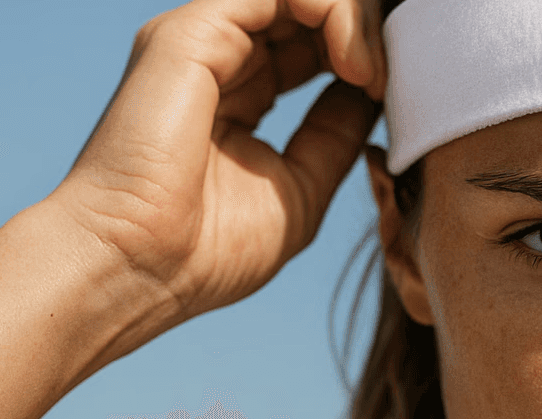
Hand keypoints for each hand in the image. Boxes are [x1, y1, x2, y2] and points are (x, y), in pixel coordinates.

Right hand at [46, 0, 383, 332]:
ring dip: (354, 22)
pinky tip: (353, 63)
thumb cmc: (209, 250)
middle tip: (395, 80)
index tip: (400, 97)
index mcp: (240, 94)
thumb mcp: (300, 188)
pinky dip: (329, 13)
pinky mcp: (189, 35)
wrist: (141, 269)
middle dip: (366, 33)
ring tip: (374, 73)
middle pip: (307, 12)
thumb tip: (373, 96)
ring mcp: (203, 42)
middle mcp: (218, 58)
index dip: (364, 57)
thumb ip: (334, 135)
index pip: (312, 45)